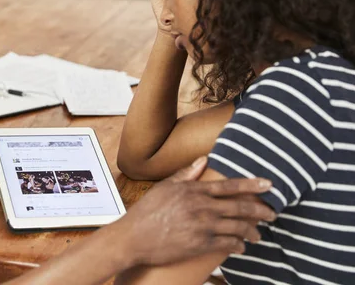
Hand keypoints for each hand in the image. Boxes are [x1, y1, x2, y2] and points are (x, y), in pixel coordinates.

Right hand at [114, 157, 275, 267]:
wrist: (133, 237)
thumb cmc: (147, 212)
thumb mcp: (165, 187)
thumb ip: (186, 174)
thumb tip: (204, 160)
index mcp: (193, 191)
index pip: (230, 186)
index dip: (252, 185)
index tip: (268, 185)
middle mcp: (201, 207)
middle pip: (240, 208)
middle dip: (260, 211)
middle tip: (271, 214)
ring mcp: (202, 227)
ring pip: (237, 227)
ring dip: (251, 231)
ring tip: (257, 234)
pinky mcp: (200, 245)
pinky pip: (227, 244)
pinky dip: (238, 245)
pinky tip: (241, 246)